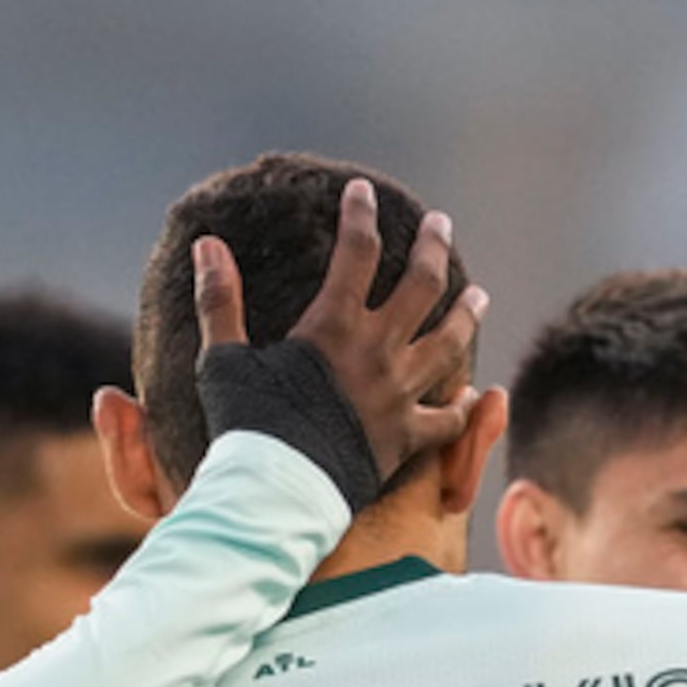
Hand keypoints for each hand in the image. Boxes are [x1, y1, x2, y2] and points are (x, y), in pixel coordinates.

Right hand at [193, 177, 489, 495]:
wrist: (277, 493)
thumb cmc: (247, 426)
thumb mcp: (224, 358)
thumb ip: (220, 300)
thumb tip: (207, 244)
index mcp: (335, 325)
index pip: (356, 251)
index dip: (360, 215)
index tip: (362, 193)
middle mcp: (378, 352)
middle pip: (422, 285)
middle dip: (433, 247)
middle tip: (441, 225)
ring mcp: (399, 396)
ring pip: (449, 344)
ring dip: (466, 316)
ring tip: (479, 297)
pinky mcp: (407, 439)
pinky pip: (448, 421)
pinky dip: (464, 408)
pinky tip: (474, 396)